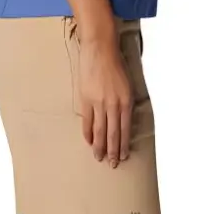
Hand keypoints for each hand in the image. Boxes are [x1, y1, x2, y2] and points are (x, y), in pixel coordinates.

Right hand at [78, 36, 132, 167]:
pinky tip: (89, 142)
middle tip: (112, 164)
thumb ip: (125, 103)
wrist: (100, 48)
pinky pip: (88, 121)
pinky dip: (88, 133)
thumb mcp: (127, 85)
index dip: (123, 145)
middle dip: (113, 151)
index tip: (122, 156)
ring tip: (99, 158)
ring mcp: (98, 103)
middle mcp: (113, 104)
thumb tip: (121, 121)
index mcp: (126, 101)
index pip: (125, 129)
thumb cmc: (116, 64)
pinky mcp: (86, 99)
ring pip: (100, 131)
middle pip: (113, 134)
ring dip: (100, 146)